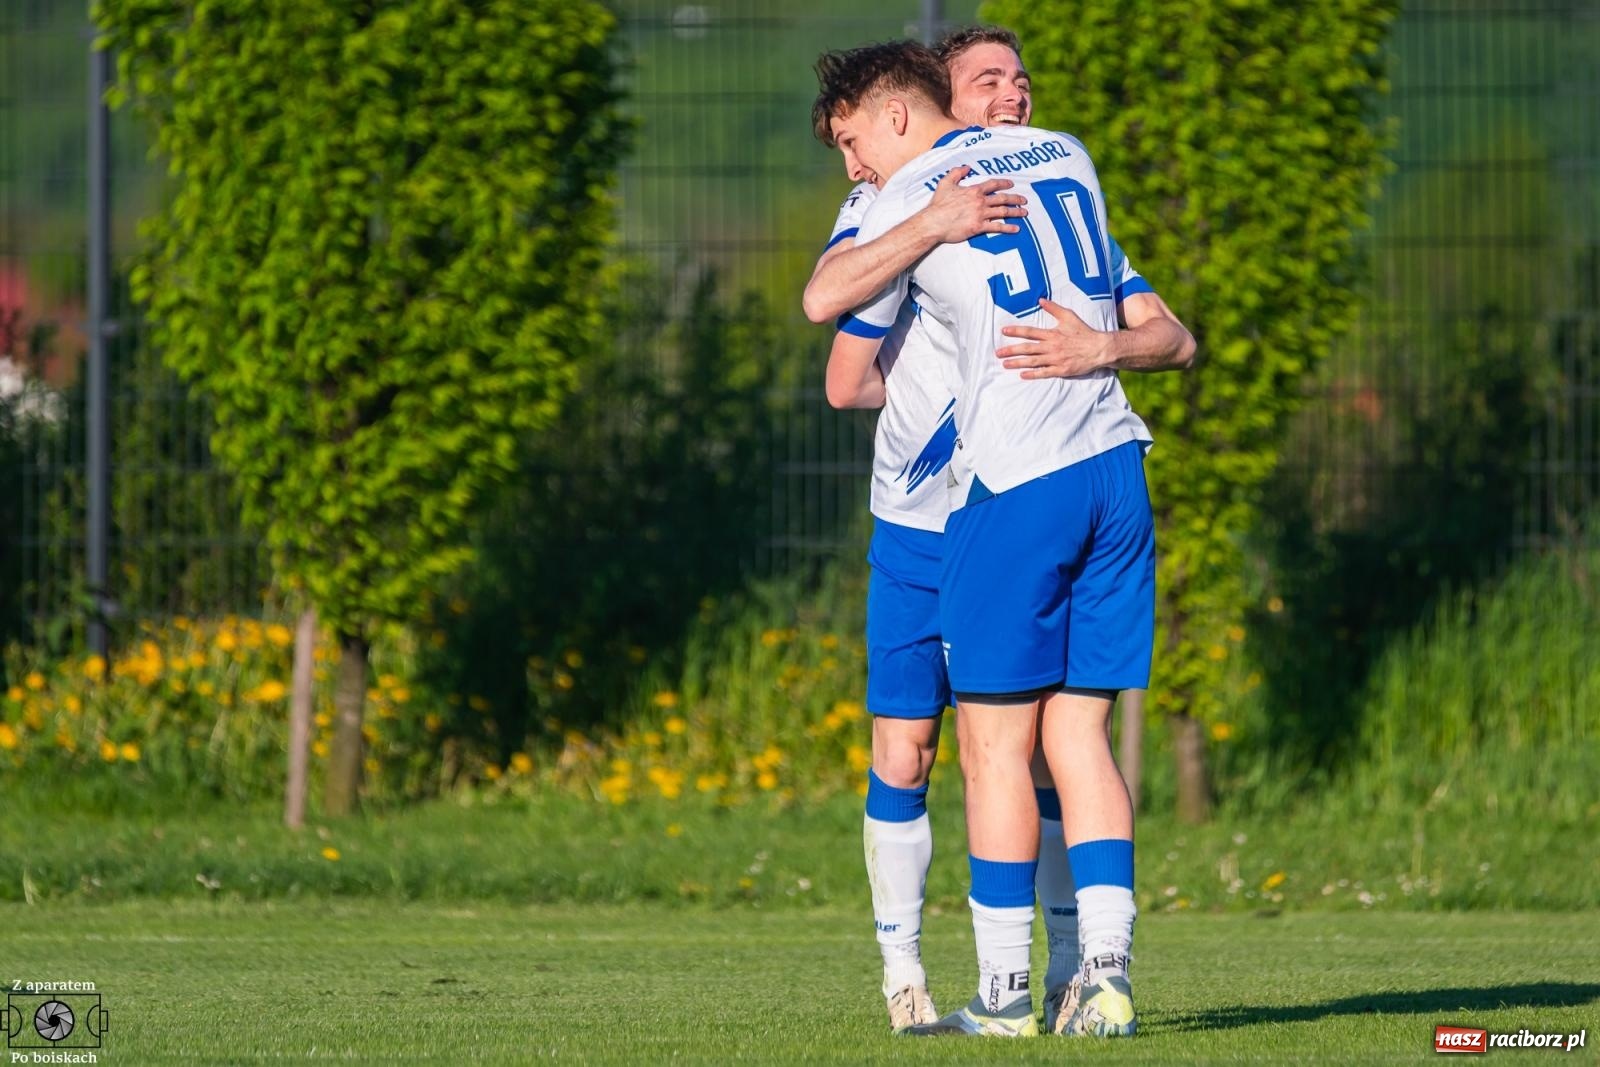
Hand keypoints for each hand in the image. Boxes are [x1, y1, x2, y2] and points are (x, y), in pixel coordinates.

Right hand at [921, 165, 1028, 244]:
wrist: (934, 222)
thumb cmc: (938, 204)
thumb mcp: (945, 183)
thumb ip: (957, 172)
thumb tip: (967, 167)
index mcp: (974, 190)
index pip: (993, 185)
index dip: (1003, 183)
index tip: (1011, 184)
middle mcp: (980, 201)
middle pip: (1002, 198)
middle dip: (1015, 199)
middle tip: (1024, 200)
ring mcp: (980, 215)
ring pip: (1003, 212)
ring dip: (1015, 212)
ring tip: (1024, 213)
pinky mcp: (978, 227)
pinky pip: (997, 227)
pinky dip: (1008, 228)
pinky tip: (1016, 229)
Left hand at [996, 298, 1111, 378]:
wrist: (1099, 348)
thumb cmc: (1084, 332)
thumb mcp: (1069, 316)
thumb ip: (1054, 308)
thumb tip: (1041, 300)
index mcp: (1052, 333)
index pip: (1030, 332)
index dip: (1016, 331)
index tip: (1003, 331)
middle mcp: (1051, 346)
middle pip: (1027, 348)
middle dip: (1011, 350)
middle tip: (998, 353)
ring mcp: (1055, 359)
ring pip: (1032, 361)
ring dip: (1017, 363)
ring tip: (1005, 364)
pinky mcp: (1061, 370)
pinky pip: (1044, 373)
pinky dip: (1032, 374)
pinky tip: (1022, 375)